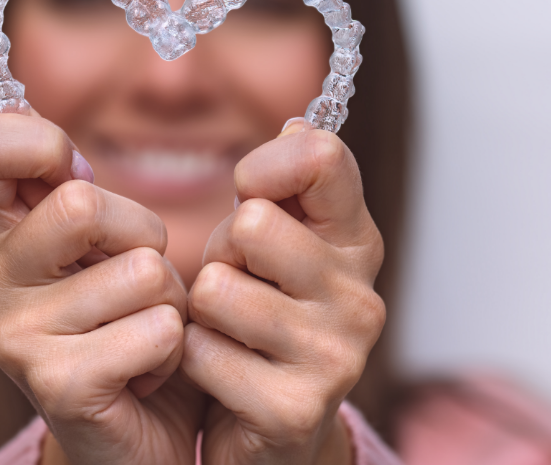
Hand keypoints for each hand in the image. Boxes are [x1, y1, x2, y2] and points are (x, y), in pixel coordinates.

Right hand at [0, 112, 203, 464]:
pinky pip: (158, 327)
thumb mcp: (101, 245)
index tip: (76, 178)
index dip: (40, 145)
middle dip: (141, 235)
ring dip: (169, 299)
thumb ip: (74, 190)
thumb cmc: (126, 324)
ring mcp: (13, 338)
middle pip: (82, 202)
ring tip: (142, 330)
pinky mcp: (57, 384)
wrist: (139, 434)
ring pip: (141, 268)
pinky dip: (175, 346)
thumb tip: (54, 143)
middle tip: (134, 279)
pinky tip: (147, 371)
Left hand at [180, 125, 384, 463]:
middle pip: (252, 224)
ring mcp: (334, 355)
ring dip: (202, 311)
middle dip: (222, 254)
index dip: (264, 166)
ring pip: (216, 289)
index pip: (321, 157)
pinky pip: (199, 351)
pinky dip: (190, 359)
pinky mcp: (294, 408)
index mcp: (356, 243)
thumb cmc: (262, 316)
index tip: (250, 194)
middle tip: (236, 285)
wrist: (269, 426)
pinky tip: (220, 373)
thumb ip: (287, 185)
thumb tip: (298, 123)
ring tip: (228, 329)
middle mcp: (360, 296)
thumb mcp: (275, 243)